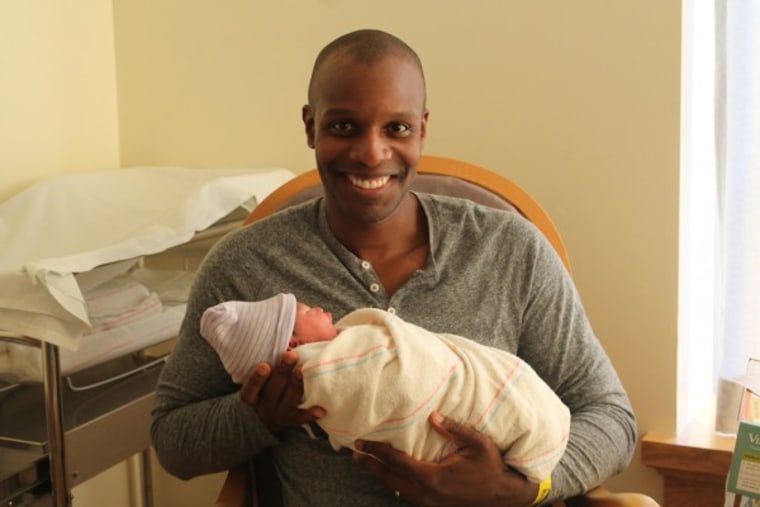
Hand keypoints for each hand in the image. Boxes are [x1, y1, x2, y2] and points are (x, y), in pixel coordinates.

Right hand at [239, 350, 324, 432]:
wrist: (269, 419)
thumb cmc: (266, 388)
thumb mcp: (260, 380)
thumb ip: (266, 363)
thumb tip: (282, 336)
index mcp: (253, 395)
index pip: (251, 388)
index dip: (257, 378)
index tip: (265, 365)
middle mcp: (264, 406)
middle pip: (273, 389)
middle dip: (282, 371)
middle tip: (291, 356)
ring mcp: (279, 414)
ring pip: (288, 401)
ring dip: (296, 386)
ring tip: (302, 372)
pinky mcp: (293, 420)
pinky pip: (301, 418)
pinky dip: (310, 414)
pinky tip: (320, 409)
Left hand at [353, 411, 537, 506]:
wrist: (502, 496)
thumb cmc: (491, 468)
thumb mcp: (478, 444)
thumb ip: (455, 429)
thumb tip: (432, 416)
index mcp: (433, 477)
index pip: (397, 462)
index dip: (378, 451)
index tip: (362, 442)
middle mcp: (427, 493)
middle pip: (390, 478)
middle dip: (371, 465)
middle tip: (354, 452)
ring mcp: (429, 502)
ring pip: (396, 488)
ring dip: (380, 475)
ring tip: (365, 462)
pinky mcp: (433, 505)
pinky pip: (407, 494)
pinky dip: (393, 483)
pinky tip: (389, 477)